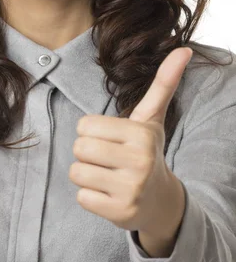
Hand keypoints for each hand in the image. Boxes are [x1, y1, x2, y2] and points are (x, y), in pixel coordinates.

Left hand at [68, 47, 192, 232]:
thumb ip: (163, 83)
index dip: (92, 132)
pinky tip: (109, 195)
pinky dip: (90, 196)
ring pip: (77, 172)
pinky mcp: (120, 212)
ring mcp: (130, 189)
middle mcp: (139, 161)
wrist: (161, 200)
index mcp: (141, 134)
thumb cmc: (146, 151)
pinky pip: (81, 197)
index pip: (84, 125)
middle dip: (87, 153)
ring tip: (108, 176)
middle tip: (108, 159)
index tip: (112, 140)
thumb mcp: (152, 118)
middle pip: (79, 148)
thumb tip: (183, 49)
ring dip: (87, 175)